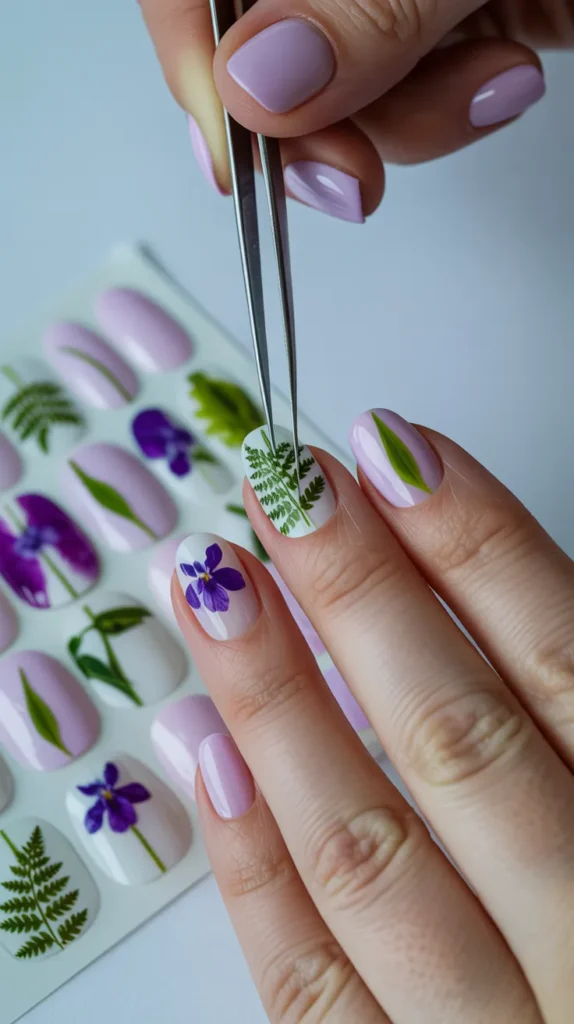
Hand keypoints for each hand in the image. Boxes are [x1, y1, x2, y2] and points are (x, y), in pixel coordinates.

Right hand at [139, 0, 570, 219]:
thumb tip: (255, 84)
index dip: (197, 54)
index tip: (233, 144)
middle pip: (261, 42)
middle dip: (314, 120)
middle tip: (347, 174)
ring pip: (338, 86)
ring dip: (408, 119)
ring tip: (488, 81)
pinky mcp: (449, 13)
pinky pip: (410, 90)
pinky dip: (453, 108)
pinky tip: (507, 75)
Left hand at [155, 411, 573, 1021]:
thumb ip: (568, 697)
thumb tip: (470, 572)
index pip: (567, 669)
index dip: (481, 550)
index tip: (396, 453)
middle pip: (458, 742)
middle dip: (362, 597)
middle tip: (287, 489)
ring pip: (366, 857)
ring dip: (278, 703)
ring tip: (215, 584)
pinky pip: (312, 990)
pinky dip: (255, 869)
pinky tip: (208, 754)